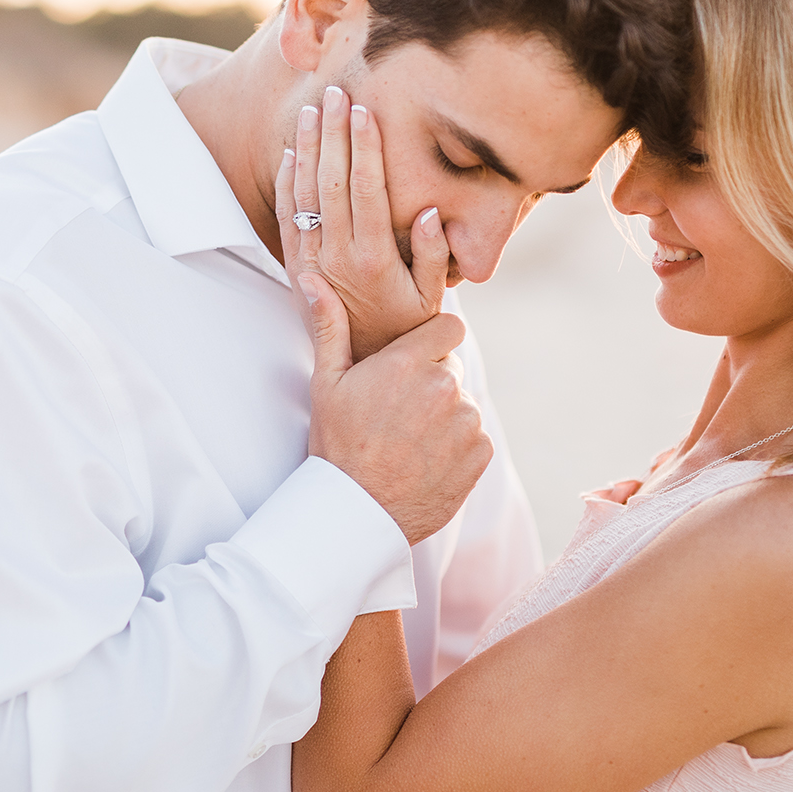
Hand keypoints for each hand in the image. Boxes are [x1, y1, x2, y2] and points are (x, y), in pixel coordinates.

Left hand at [275, 84, 450, 361]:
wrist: (364, 366)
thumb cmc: (407, 328)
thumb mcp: (430, 298)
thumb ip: (432, 256)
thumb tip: (426, 213)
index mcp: (373, 259)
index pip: (367, 191)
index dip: (364, 149)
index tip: (364, 113)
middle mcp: (337, 258)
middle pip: (331, 183)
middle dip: (333, 134)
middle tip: (335, 94)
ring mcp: (312, 262)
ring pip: (304, 194)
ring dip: (308, 149)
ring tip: (311, 110)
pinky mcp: (295, 268)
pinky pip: (286, 217)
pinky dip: (287, 182)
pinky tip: (292, 152)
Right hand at [297, 268, 491, 544]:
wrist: (358, 512)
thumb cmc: (337, 444)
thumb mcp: (326, 384)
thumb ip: (329, 327)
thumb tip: (311, 279)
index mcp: (408, 361)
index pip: (449, 327)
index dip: (432, 344)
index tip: (412, 365)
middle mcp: (443, 385)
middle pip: (452, 367)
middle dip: (432, 383)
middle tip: (399, 414)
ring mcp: (466, 420)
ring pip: (463, 404)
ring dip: (445, 416)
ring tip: (409, 442)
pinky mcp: (480, 452)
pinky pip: (475, 437)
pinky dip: (457, 447)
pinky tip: (425, 461)